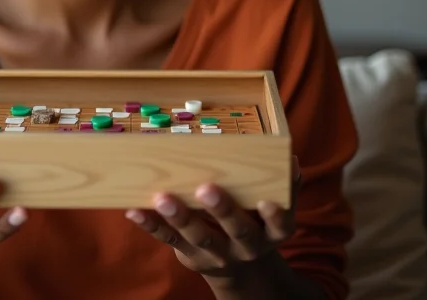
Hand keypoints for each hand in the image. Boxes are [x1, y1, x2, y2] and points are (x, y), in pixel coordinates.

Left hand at [125, 156, 301, 289]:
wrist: (239, 270)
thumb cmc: (256, 222)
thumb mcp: (275, 210)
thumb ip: (285, 186)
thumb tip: (291, 157)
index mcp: (271, 232)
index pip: (279, 225)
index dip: (274, 215)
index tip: (268, 200)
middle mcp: (245, 246)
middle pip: (237, 231)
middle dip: (222, 211)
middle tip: (207, 189)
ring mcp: (216, 253)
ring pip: (199, 237)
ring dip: (180, 217)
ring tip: (163, 198)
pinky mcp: (188, 253)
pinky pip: (168, 239)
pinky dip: (150, 225)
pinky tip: (134, 210)